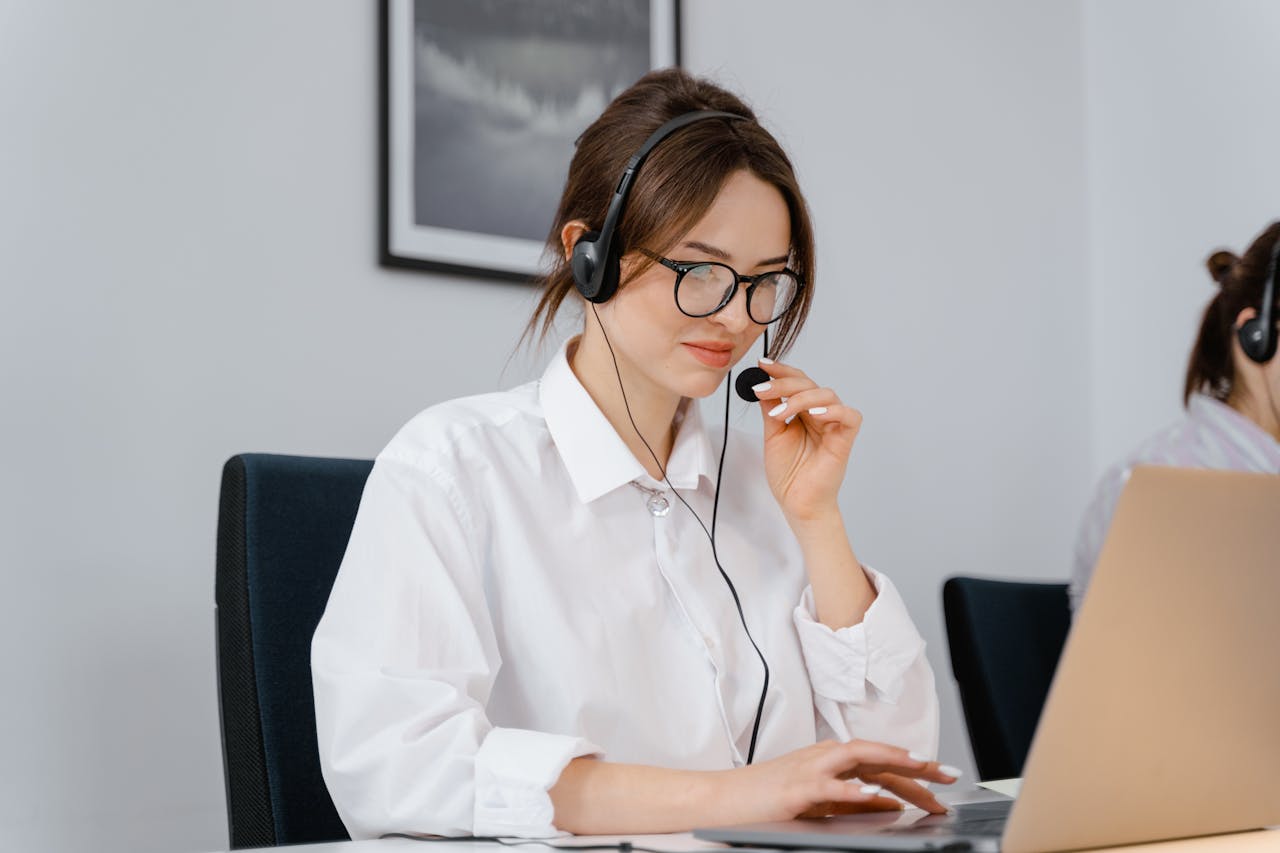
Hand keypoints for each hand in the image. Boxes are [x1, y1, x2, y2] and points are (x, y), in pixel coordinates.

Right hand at [715, 739, 956, 824]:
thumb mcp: (817, 800)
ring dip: (892, 764)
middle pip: (878, 755)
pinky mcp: (796, 789)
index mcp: (830, 759)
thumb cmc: (765, 799)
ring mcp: (810, 769)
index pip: (880, 759)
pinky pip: (830, 786)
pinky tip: (875, 796)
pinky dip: (854, 790)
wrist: (721, 798)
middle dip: (916, 765)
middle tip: (948, 774)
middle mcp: (823, 757)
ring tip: (921, 770)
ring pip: (859, 758)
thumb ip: (851, 800)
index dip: (914, 766)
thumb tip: (888, 804)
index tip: (943, 776)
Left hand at [752, 359, 861, 522]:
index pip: (797, 383)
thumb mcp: (773, 435)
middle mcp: (821, 414)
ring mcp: (834, 425)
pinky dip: (834, 410)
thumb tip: (762, 384)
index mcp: (804, 411)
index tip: (762, 364)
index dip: (782, 371)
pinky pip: (850, 416)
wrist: (796, 502)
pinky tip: (814, 414)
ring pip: (827, 394)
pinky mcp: (845, 439)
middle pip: (809, 384)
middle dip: (784, 383)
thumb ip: (772, 409)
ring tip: (780, 414)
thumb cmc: (788, 473)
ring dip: (800, 398)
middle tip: (762, 389)